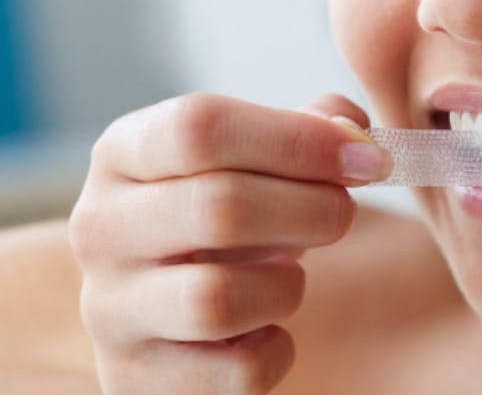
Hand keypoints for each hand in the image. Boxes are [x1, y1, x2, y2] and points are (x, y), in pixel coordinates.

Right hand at [69, 93, 389, 393]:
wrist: (164, 306)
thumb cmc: (220, 220)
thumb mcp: (251, 160)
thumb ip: (307, 130)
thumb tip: (354, 133)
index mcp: (124, 154)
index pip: (200, 128)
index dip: (298, 140)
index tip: (365, 158)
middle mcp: (101, 227)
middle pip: (219, 207)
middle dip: (312, 209)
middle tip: (344, 213)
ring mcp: (110, 309)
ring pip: (220, 298)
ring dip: (286, 285)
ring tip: (289, 275)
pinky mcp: (136, 378)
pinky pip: (237, 371)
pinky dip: (276, 350)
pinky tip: (266, 328)